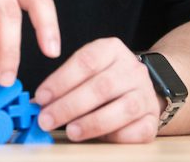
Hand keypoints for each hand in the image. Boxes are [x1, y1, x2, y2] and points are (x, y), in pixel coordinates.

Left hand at [33, 37, 161, 142]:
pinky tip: (100, 139)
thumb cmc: (104, 80)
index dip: (61, 81)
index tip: (42, 97)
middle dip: (69, 105)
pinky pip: (138, 130)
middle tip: (47, 119)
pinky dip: (117, 136)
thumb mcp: (86, 71)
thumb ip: (64, 84)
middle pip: (101, 86)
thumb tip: (36, 103)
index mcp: (112, 49)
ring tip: (71, 131)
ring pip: (123, 108)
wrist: (140, 88)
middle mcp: (132, 69)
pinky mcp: (153, 118)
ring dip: (92, 122)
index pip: (85, 61)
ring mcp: (145, 93)